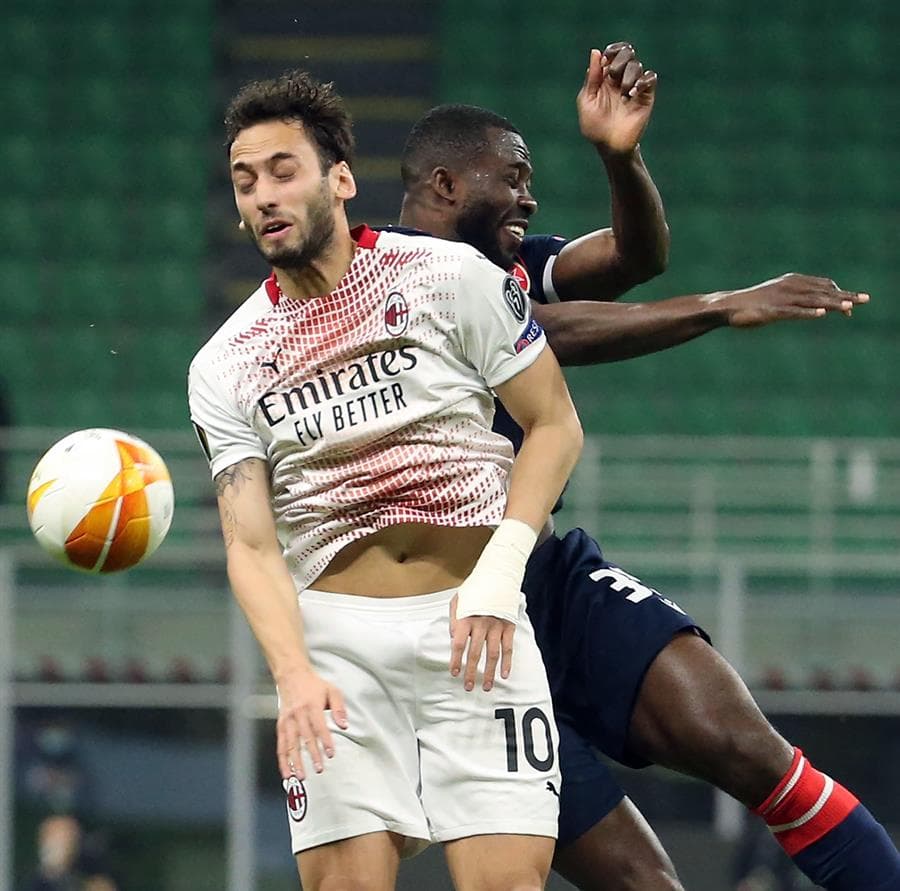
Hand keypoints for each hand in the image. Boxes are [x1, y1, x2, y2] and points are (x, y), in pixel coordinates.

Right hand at [275, 666, 347, 779]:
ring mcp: (287, 721)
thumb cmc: (314, 685)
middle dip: (312, 755)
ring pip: (290, 744)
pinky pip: (280, 746)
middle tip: (319, 769)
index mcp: (312, 705)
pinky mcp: (281, 725)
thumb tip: (345, 726)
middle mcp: (298, 714)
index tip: (330, 753)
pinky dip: (283, 761)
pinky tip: (287, 773)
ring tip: (301, 776)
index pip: (319, 726)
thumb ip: (339, 708)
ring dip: (295, 762)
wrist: (292, 676)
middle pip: (305, 737)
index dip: (325, 740)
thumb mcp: (332, 690)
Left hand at [449, 594, 514, 692]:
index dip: (456, 660)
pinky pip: (508, 648)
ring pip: (493, 654)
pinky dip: (507, 662)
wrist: (498, 576)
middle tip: (468, 686)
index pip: (458, 644)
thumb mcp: (458, 600)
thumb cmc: (475, 590)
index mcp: (466, 618)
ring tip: (487, 687)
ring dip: (490, 673)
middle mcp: (481, 624)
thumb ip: (453, 619)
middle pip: (475, 653)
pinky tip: (504, 674)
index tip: (454, 673)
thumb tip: (452, 638)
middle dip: (471, 672)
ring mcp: (497, 626)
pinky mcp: (509, 627)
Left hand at [577, 43, 657, 155]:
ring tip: (622, 96)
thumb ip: (592, 77)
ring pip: (637, 65)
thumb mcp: (587, 101)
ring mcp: (634, 87)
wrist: (610, 146)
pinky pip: (650, 78)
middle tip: (612, 77)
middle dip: (619, 61)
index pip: (613, 52)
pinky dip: (642, 81)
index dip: (612, 51)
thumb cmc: (595, 127)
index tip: (606, 60)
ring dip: (628, 77)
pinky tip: (632, 94)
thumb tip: (596, 51)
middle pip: (627, 53)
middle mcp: (621, 79)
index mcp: (605, 78)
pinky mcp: (646, 96)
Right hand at [721, 274, 869, 327]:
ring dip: (832, 304)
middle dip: (845, 295)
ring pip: (812, 302)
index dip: (839, 292)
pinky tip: (821, 314)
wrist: (728, 306)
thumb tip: (815, 306)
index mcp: (792, 281)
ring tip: (849, 307)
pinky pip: (794, 312)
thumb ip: (796, 299)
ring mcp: (781, 299)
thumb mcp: (778, 296)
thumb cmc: (754, 303)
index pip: (823, 285)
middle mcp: (790, 287)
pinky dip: (808, 313)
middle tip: (865, 299)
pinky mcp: (772, 312)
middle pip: (823, 292)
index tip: (853, 302)